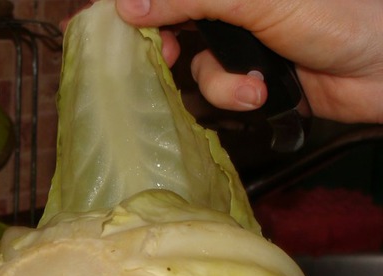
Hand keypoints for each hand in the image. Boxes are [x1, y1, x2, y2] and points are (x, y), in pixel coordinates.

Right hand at [115, 0, 382, 123]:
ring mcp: (239, 43)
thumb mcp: (257, 1)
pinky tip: (260, 97)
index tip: (107, 20)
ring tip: (248, 88)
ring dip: (216, 81)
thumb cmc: (337, 15)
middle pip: (172, 23)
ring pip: (193, 64)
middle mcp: (230, 7)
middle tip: (165, 58)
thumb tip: (129, 5)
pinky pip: (216, 91)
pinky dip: (233, 97)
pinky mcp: (247, 78)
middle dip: (169, 46)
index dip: (136, 4)